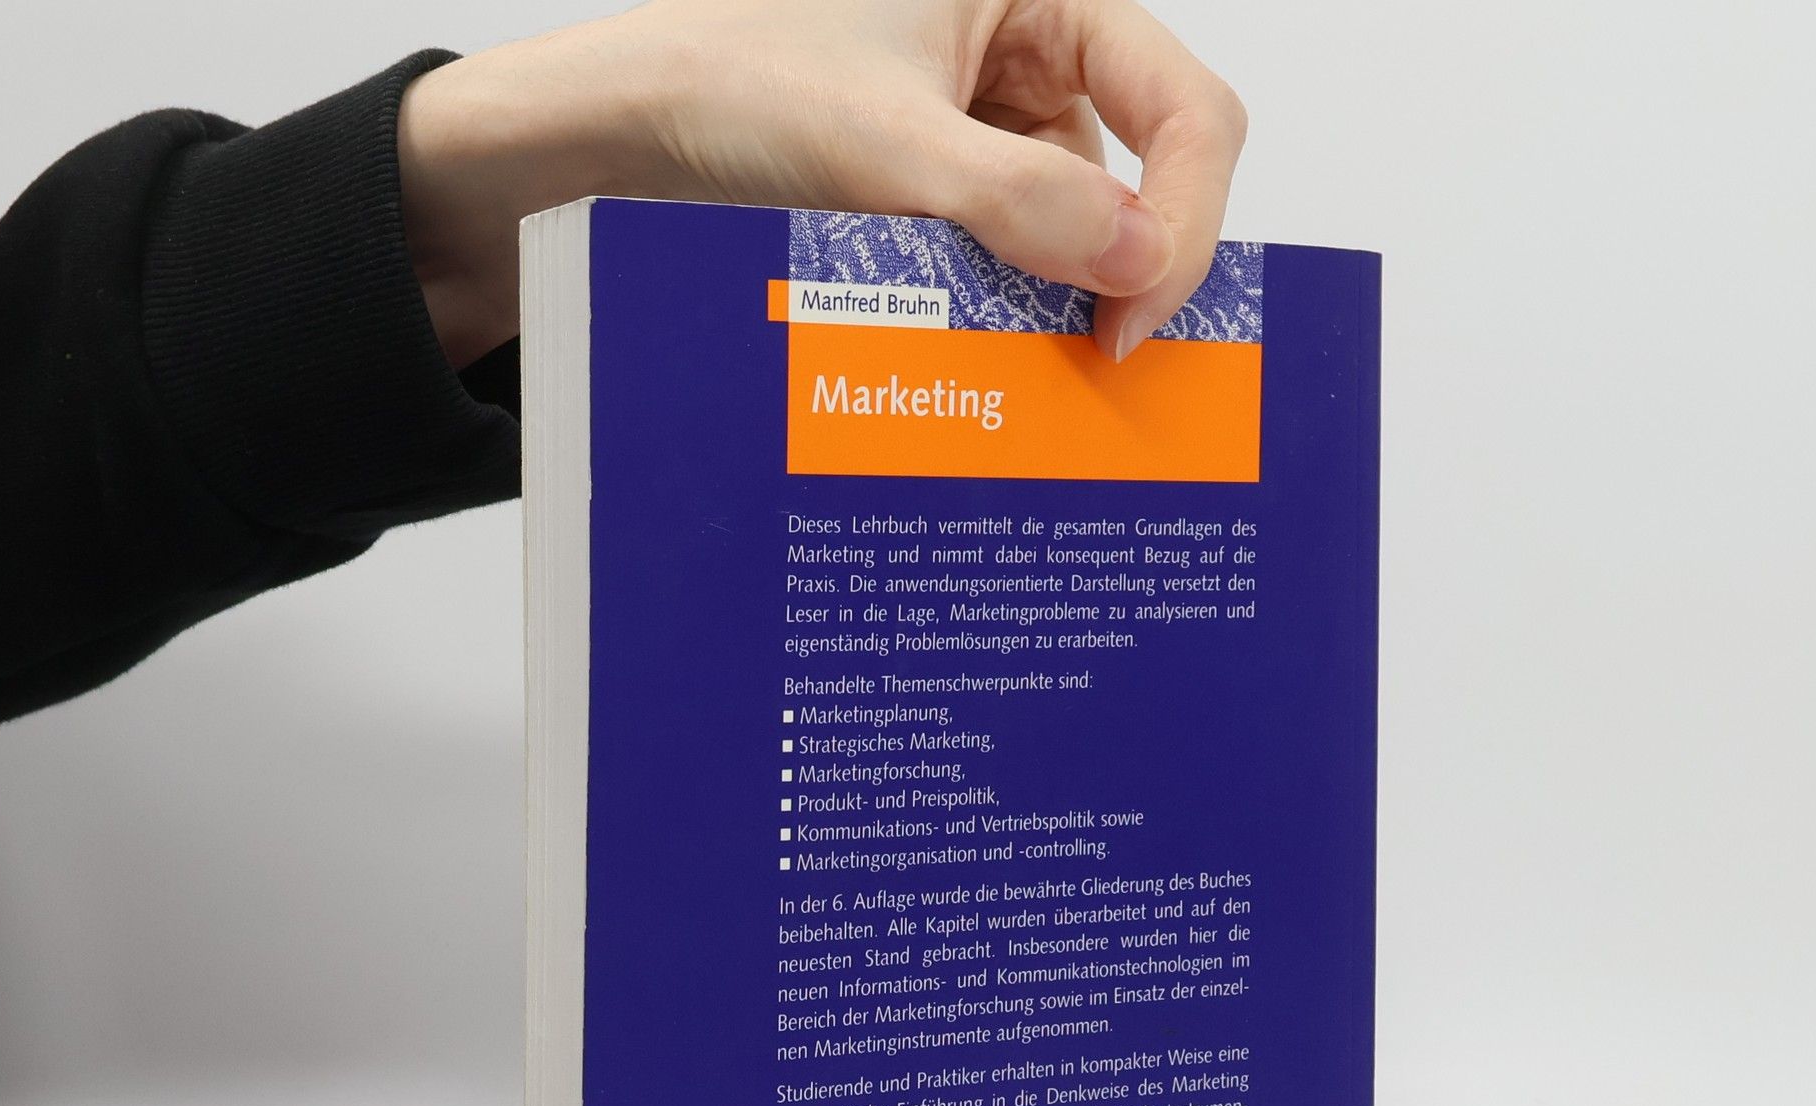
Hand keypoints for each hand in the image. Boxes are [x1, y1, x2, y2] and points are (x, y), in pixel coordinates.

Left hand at [398, 0, 1246, 368]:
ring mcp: (999, 108)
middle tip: (1095, 355)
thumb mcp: (888, 148)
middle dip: (1128, 261)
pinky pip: (1025, 239)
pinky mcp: (961, 166)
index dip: (1185, 215)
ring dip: (1062, 288)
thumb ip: (1021, 203)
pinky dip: (1014, 292)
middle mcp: (1034, 40)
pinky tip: (986, 330)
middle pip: (1152, 163)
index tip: (1136, 317)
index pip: (1183, 103)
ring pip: (1086, 216)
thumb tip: (1142, 262)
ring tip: (1017, 347)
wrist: (631, 126)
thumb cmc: (735, 84)